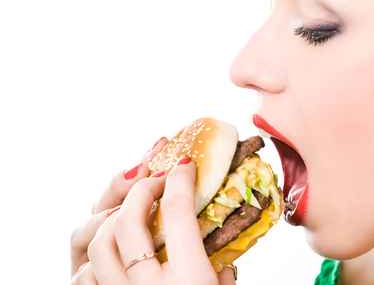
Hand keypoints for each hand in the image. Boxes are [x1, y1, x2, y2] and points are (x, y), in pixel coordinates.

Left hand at [70, 138, 235, 283]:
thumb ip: (222, 272)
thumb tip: (224, 246)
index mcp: (187, 278)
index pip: (178, 212)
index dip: (180, 179)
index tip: (186, 164)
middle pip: (128, 218)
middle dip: (140, 188)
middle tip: (156, 177)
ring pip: (97, 240)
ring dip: (112, 215)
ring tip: (129, 206)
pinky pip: (84, 272)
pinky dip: (96, 255)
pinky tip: (111, 245)